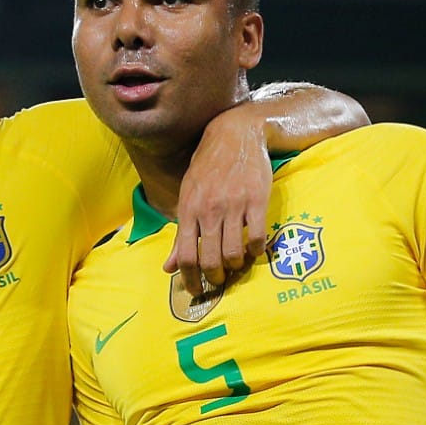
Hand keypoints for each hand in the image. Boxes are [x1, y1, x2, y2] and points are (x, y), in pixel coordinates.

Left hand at [164, 104, 270, 295]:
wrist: (235, 134)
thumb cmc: (207, 168)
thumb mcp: (187, 197)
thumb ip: (180, 234)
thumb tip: (168, 268)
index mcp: (188, 210)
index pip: (185, 256)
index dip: (189, 279)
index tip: (194, 290)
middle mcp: (209, 210)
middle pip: (210, 259)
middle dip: (214, 277)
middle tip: (218, 280)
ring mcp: (234, 205)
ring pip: (234, 253)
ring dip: (235, 267)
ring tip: (235, 265)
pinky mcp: (257, 200)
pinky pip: (257, 237)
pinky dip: (256, 251)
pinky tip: (254, 250)